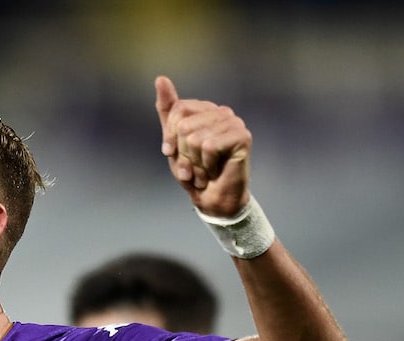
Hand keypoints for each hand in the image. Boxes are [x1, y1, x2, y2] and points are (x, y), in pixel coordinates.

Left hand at [155, 76, 251, 217]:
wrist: (213, 198)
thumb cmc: (193, 171)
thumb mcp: (173, 141)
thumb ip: (168, 110)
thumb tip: (161, 78)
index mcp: (204, 109)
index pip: (177, 110)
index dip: (170, 136)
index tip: (172, 154)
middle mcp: (221, 111)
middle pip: (184, 126)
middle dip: (183, 153)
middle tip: (193, 167)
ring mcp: (234, 122)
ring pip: (195, 138)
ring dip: (194, 163)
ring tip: (203, 170)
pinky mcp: (242, 136)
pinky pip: (209, 147)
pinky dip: (206, 165)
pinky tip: (215, 170)